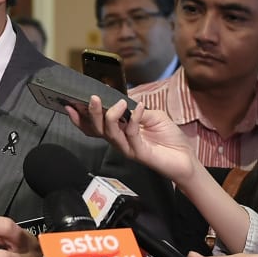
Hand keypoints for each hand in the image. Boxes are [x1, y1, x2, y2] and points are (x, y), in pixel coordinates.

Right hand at [68, 97, 198, 183]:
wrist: (186, 157)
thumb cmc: (169, 138)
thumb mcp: (153, 116)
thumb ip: (137, 109)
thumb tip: (124, 99)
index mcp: (119, 132)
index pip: (95, 126)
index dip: (81, 118)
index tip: (71, 104)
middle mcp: (120, 141)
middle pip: (98, 130)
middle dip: (92, 114)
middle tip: (93, 98)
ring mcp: (128, 148)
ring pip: (110, 133)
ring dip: (111, 116)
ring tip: (119, 103)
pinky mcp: (139, 153)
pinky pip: (131, 135)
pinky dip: (134, 119)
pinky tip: (140, 107)